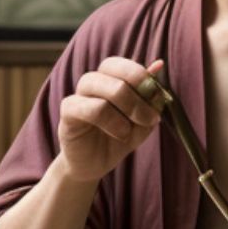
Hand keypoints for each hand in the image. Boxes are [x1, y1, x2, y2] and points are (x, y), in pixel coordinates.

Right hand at [56, 57, 163, 182]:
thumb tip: (158, 65)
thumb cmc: (120, 137)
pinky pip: (91, 108)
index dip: (141, 76)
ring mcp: (78, 95)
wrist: (95, 164)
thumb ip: (151, 96)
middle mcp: (93, 81)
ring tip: (132, 130)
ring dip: (126, 107)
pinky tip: (121, 134)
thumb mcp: (144, 119)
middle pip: (111, 67)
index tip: (158, 99)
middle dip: (137, 91)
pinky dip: (112, 121)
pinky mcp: (68, 113)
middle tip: (150, 118)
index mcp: (110, 77)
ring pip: (100, 85)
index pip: (123, 64)